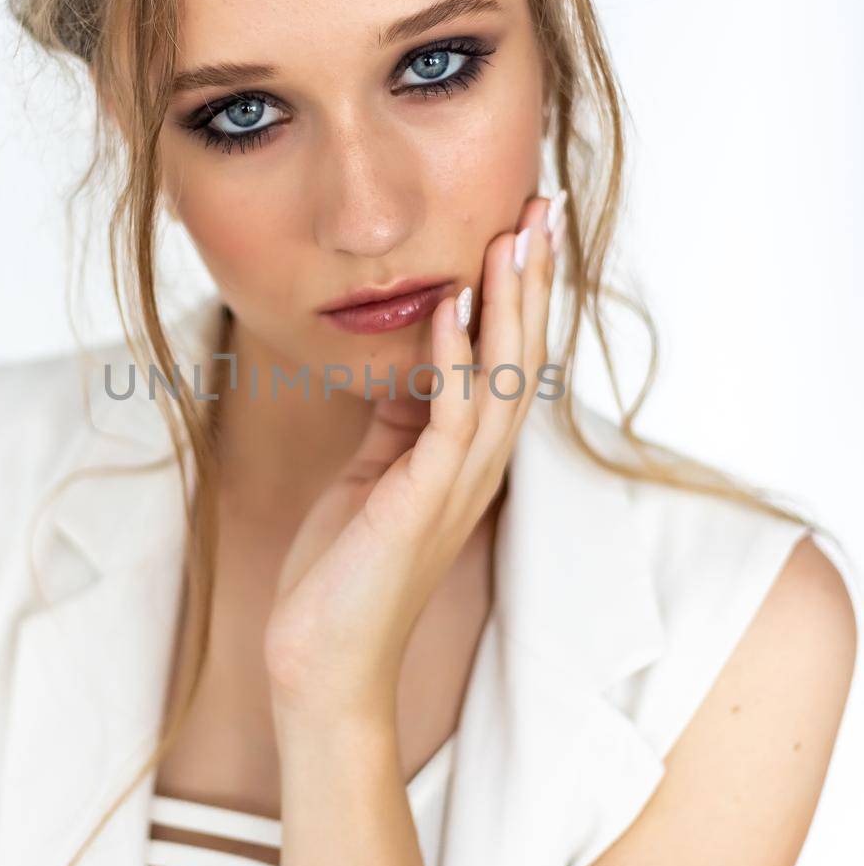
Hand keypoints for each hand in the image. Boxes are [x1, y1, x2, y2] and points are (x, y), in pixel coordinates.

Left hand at [264, 191, 562, 730]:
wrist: (323, 661)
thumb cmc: (346, 569)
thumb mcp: (376, 469)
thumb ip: (406, 414)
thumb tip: (423, 352)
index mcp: (467, 456)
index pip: (509, 358)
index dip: (519, 291)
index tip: (523, 223)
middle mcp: (478, 466)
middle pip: (524, 356)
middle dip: (532, 278)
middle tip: (542, 204)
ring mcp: (457, 485)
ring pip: (504, 378)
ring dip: (510, 303)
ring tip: (515, 234)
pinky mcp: (424, 501)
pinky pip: (452, 417)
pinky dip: (458, 360)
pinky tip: (453, 306)